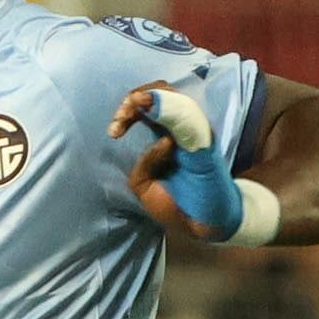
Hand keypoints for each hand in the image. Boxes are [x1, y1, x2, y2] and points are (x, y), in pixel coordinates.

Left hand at [109, 85, 241, 239]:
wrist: (198, 225)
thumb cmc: (174, 204)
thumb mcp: (144, 184)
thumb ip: (143, 161)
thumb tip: (162, 141)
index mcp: (165, 136)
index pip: (146, 108)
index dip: (128, 111)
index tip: (114, 131)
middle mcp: (180, 129)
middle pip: (160, 93)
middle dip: (135, 97)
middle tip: (121, 115)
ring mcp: (194, 132)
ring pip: (174, 96)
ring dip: (150, 96)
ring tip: (133, 105)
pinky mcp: (204, 139)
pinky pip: (189, 115)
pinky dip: (169, 107)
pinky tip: (151, 109)